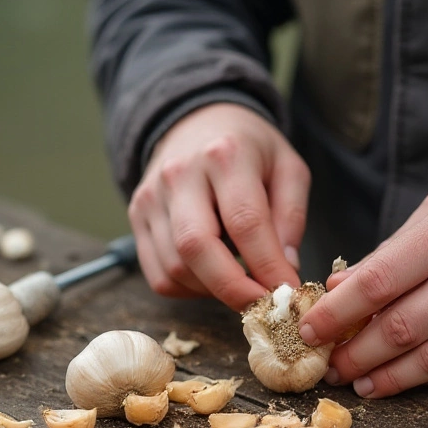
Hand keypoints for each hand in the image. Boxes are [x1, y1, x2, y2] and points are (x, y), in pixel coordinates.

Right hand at [129, 103, 308, 310]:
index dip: (267, 266)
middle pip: (196, 247)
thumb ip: (291, 216)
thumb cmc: (250, 149)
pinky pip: (157, 274)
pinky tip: (211, 276)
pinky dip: (188, 288)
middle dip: (233, 289)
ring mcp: (151, 196)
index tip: (288, 293)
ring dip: (212, 290)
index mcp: (225, 155)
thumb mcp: (288, 167)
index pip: (245, 222)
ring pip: (174, 267)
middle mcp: (180, 174)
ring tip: (240, 283)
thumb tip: (284, 269)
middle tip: (262, 306)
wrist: (197, 120)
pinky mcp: (136, 215)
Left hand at [298, 179, 427, 397]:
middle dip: (355, 354)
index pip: (379, 281)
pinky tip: (408, 380)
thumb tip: (336, 289)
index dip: (337, 314)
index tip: (310, 330)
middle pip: (402, 328)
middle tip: (330, 367)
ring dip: (389, 378)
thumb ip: (391, 250)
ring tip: (362, 382)